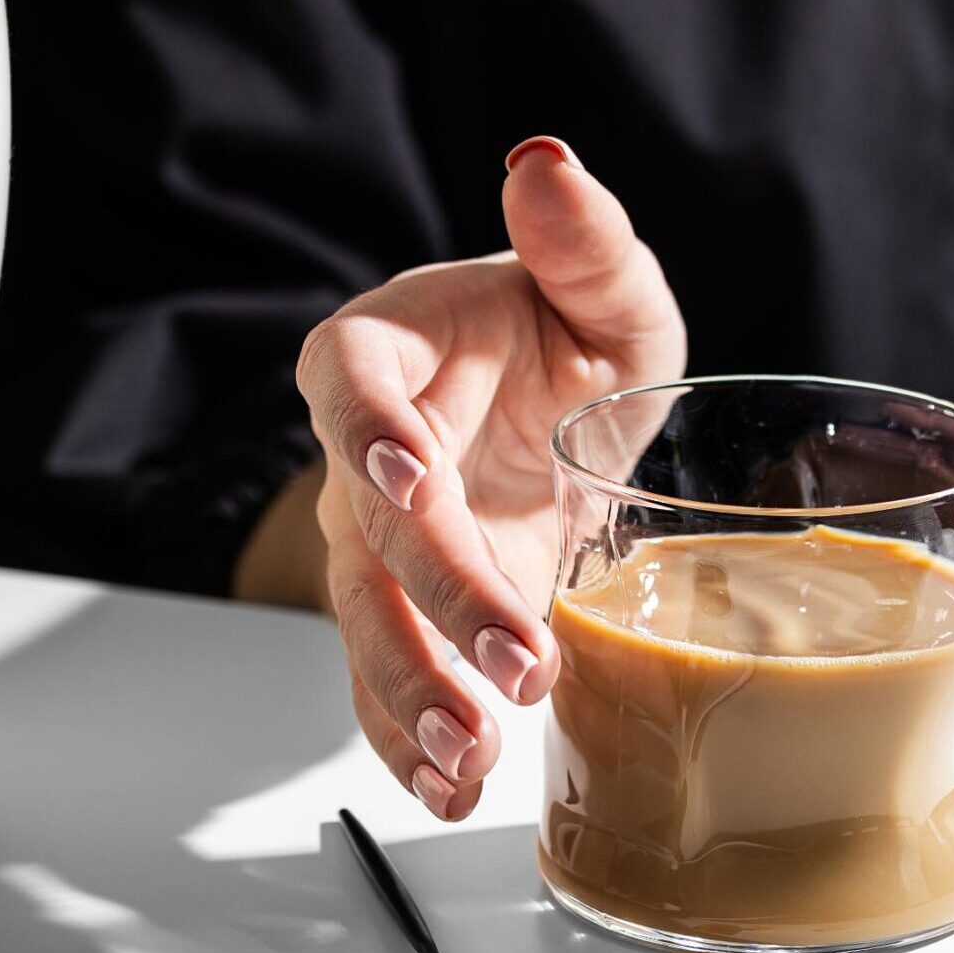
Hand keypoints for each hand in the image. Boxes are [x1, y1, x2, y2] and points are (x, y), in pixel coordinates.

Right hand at [297, 138, 685, 820]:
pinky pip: (389, 681)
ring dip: (408, 695)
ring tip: (466, 762)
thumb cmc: (561, 339)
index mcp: (385, 352)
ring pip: (365, 623)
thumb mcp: (603, 288)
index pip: (350, 383)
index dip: (368, 430)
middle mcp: (364, 454)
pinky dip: (410, 738)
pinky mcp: (413, 619)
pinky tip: (453, 787)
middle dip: (436, 602)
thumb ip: (580, 238)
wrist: (547, 416)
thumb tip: (543, 166)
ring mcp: (380, 547)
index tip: (412, 476)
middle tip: (515, 664)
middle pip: (370, 530)